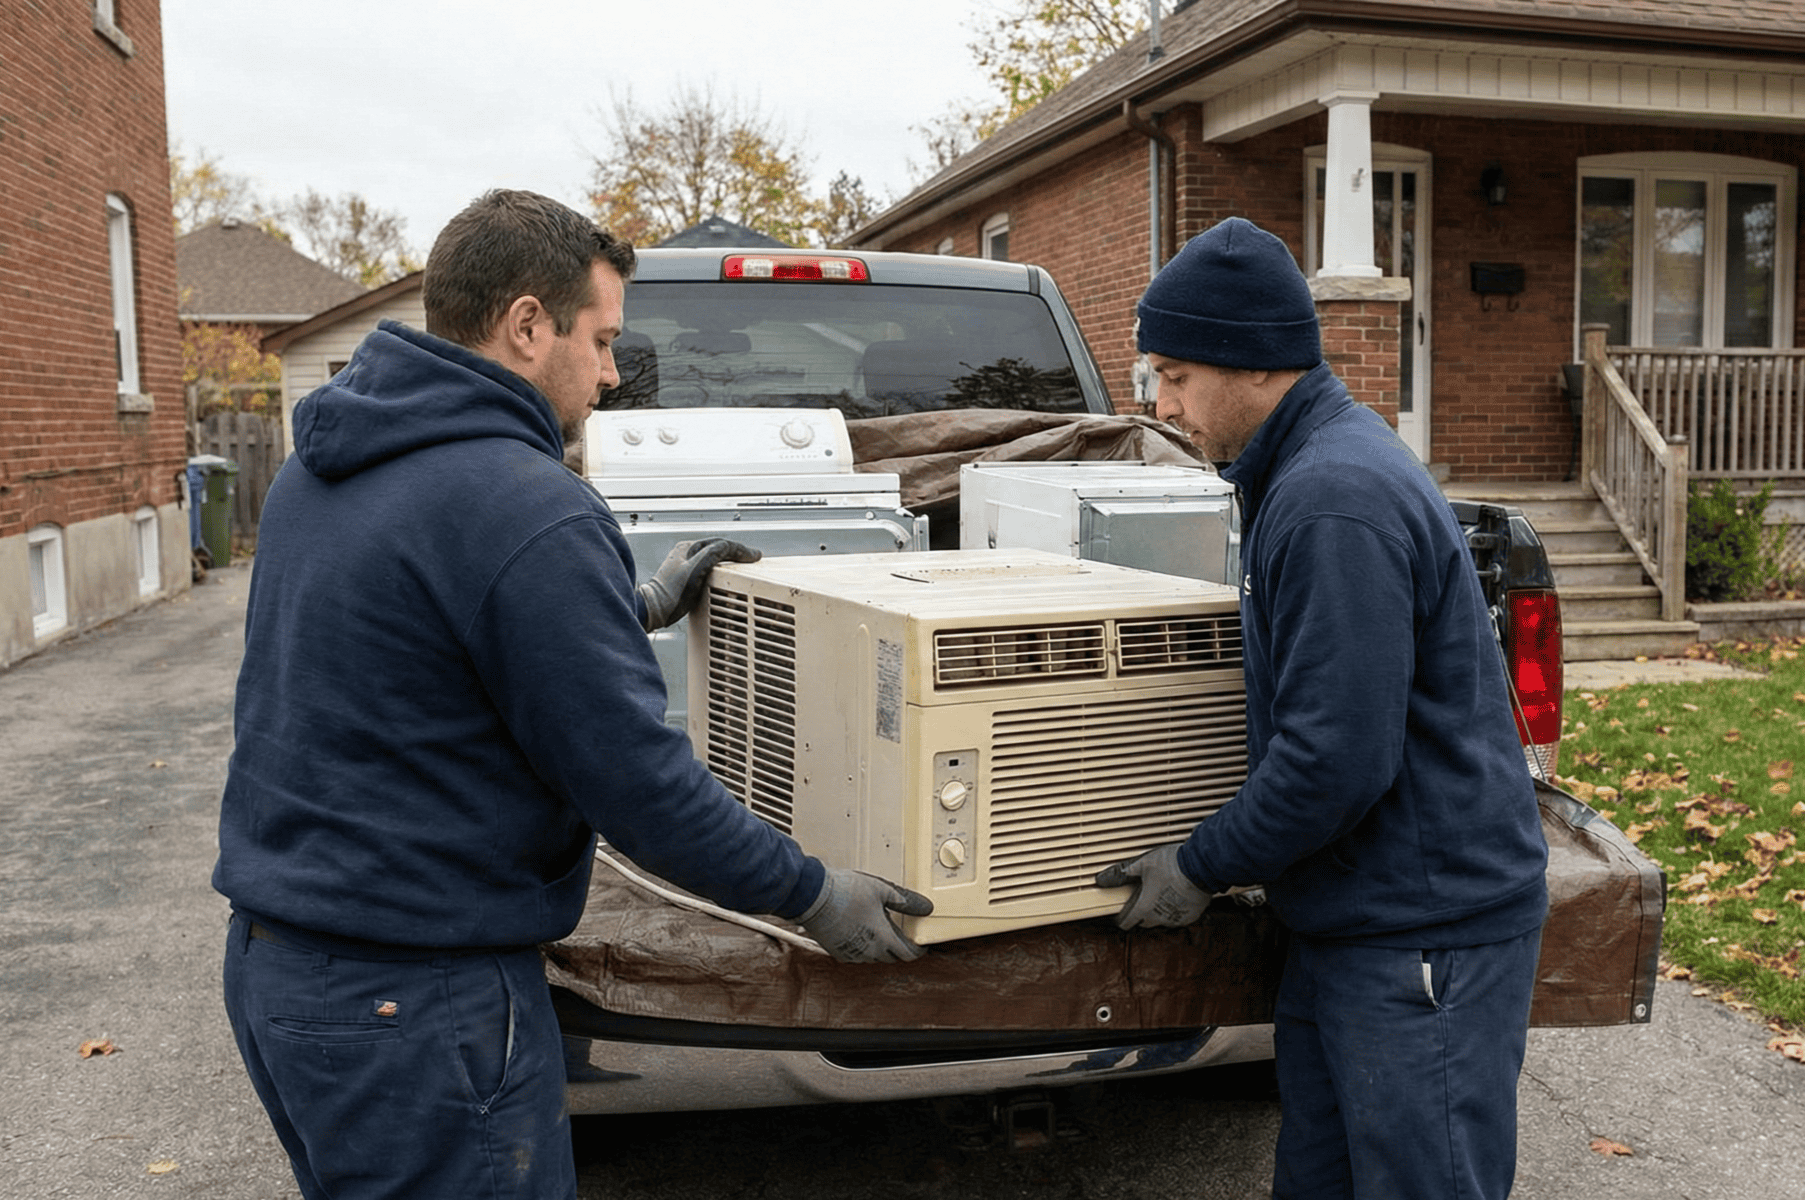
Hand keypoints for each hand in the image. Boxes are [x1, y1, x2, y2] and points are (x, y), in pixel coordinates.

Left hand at [637, 539, 760, 631]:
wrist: (654, 610)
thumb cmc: (671, 593)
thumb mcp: (697, 569)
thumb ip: (714, 554)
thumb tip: (729, 547)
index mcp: (688, 548)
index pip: (721, 544)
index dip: (740, 549)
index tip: (754, 556)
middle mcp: (685, 555)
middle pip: (717, 550)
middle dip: (736, 553)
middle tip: (751, 559)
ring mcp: (684, 567)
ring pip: (712, 560)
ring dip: (728, 562)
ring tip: (741, 566)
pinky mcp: (683, 581)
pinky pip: (706, 571)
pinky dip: (719, 572)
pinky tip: (724, 579)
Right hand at [798, 868, 933, 962]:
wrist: (813, 897)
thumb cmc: (847, 892)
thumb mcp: (882, 890)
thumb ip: (906, 901)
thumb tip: (927, 907)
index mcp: (884, 938)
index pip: (908, 954)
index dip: (918, 950)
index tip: (920, 944)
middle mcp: (869, 952)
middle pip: (892, 956)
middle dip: (899, 947)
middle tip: (899, 932)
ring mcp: (852, 954)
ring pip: (873, 957)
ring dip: (880, 947)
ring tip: (878, 928)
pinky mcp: (837, 952)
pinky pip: (857, 955)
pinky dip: (863, 947)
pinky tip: (859, 931)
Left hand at [1094, 843, 1210, 928]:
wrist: (1201, 867)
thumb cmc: (1171, 865)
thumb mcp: (1142, 865)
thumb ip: (1121, 873)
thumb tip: (1102, 878)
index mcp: (1144, 908)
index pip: (1127, 922)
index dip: (1121, 919)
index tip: (1120, 916)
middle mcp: (1159, 918)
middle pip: (1144, 922)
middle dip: (1139, 913)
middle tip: (1140, 900)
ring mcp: (1176, 919)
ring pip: (1162, 920)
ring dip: (1158, 912)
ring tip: (1159, 896)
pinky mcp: (1191, 916)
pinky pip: (1178, 917)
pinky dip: (1175, 910)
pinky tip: (1175, 898)